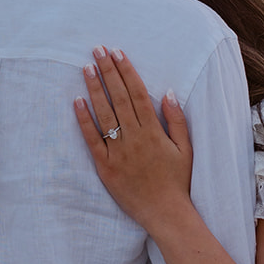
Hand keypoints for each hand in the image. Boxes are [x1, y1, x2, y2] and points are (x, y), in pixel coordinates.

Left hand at [74, 47, 193, 232]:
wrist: (166, 214)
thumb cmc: (177, 181)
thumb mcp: (186, 149)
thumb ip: (177, 120)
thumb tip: (168, 92)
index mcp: (154, 131)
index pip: (137, 93)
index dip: (126, 70)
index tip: (116, 53)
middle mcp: (135, 137)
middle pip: (119, 97)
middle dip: (107, 71)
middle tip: (97, 50)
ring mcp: (118, 151)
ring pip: (104, 114)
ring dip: (94, 89)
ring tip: (86, 68)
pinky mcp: (105, 166)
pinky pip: (92, 139)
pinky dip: (84, 120)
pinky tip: (77, 101)